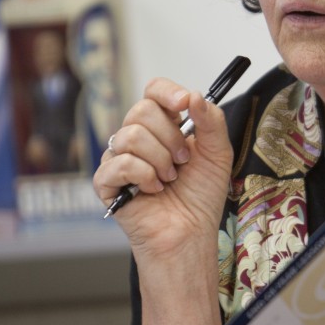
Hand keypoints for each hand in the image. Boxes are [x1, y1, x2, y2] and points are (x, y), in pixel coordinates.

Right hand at [93, 77, 232, 256]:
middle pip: (141, 110)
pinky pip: (120, 162)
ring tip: (169, 179)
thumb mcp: (217, 154)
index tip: (185, 104)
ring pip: (131, 136)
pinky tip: (153, 190)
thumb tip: (194, 95)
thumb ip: (212, 121)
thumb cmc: (201, 196)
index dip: (167, 93)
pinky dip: (144, 176)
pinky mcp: (106, 181)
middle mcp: (138, 138)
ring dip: (160, 160)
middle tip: (183, 161)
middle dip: (170, 137)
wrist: (190, 233)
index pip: (154, 91)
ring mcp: (119, 158)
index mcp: (163, 126)